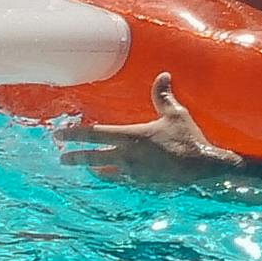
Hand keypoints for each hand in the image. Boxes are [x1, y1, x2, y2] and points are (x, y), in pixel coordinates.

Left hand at [61, 77, 244, 168]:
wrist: (203, 168)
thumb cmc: (189, 139)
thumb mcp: (176, 114)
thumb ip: (163, 96)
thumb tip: (162, 76)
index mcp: (131, 137)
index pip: (94, 134)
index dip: (74, 135)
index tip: (59, 135)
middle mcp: (127, 157)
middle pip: (92, 158)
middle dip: (75, 158)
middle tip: (62, 158)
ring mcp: (132, 173)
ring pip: (104, 172)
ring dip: (93, 169)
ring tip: (86, 168)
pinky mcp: (141, 184)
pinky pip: (121, 181)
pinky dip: (112, 178)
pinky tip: (110, 177)